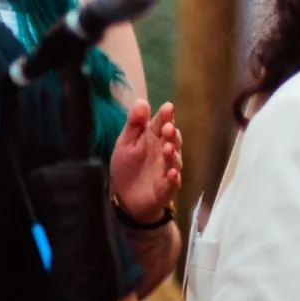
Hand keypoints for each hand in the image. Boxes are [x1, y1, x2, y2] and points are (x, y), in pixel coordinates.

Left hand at [111, 100, 180, 223]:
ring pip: (174, 160)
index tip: (168, 107)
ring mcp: (167, 169)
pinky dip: (174, 177)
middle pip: (172, 140)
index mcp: (153, 139)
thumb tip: (142, 101)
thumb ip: (134, 124)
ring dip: (173, 154)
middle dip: (171, 134)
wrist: (126, 199)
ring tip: (167, 149)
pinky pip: (173, 182)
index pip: (161, 124)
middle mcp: (164, 152)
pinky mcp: (167, 187)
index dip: (165, 116)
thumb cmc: (127, 168)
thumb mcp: (125, 143)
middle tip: (167, 128)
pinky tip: (172, 173)